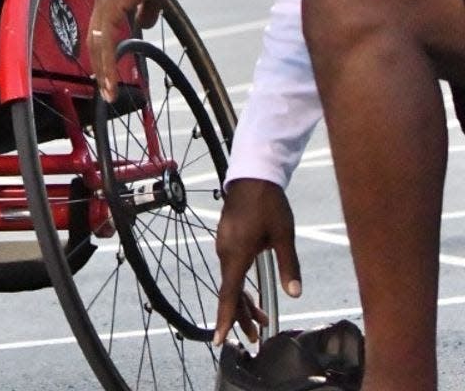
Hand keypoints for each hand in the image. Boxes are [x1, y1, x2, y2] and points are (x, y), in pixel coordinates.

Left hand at [88, 0, 177, 100]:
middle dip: (100, 67)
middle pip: (94, 40)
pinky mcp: (111, 3)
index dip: (103, 52)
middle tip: (106, 91)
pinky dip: (107, 61)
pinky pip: (104, 39)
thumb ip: (146, 9)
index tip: (109, 73)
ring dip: (103, 70)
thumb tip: (144, 24)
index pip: (100, 30)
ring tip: (109, 91)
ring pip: (96, 43)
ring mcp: (104, 0)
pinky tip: (113, 76)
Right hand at [214, 178, 300, 345]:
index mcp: (237, 254)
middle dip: (242, 317)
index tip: (219, 339)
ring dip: (244, 302)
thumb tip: (295, 294)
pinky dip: (240, 286)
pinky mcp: (228, 240)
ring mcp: (224, 245)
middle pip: (230, 292)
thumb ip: (289, 265)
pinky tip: (254, 293)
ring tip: (261, 320)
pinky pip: (231, 270)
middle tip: (255, 338)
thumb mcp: (283, 235)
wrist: (253, 175)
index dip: (225, 319)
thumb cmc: (268, 203)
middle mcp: (226, 252)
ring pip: (231, 282)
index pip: (229, 294)